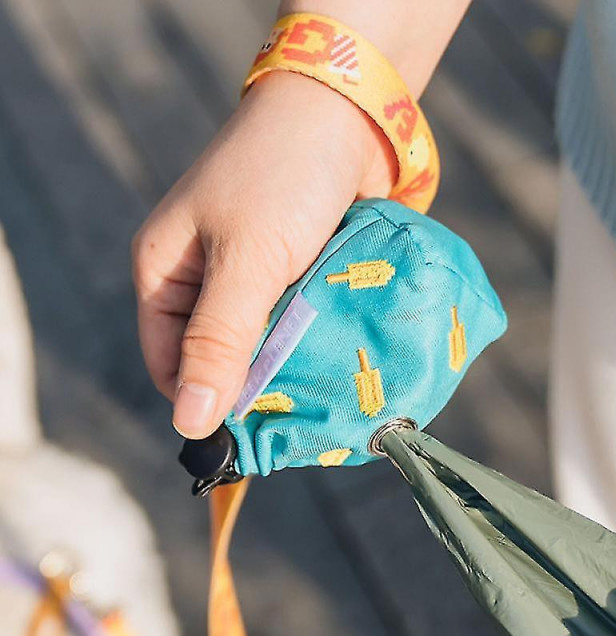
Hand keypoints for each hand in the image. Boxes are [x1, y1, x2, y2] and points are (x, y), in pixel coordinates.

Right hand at [132, 71, 393, 437]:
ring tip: (325, 393)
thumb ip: (219, 340)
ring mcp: (251, 278)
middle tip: (299, 415)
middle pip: (220, 360)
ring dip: (291, 365)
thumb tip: (190, 423)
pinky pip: (296, 323)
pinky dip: (314, 340)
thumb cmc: (282, 178)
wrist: (343, 117)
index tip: (253, 431)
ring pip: (263, 346)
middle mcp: (202, 281)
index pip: (171, 365)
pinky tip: (338, 359)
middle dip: (255, 387)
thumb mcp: (246, 261)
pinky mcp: (292, 274)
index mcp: (165, 275)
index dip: (205, 402)